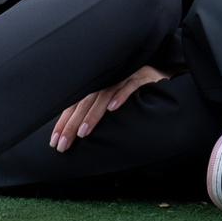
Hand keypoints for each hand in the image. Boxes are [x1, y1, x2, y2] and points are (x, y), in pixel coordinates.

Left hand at [48, 64, 166, 152]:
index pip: (75, 104)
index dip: (63, 123)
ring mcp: (125, 75)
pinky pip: (130, 85)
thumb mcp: (113, 100)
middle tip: (63, 145)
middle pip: (85, 102)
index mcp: (98, 84)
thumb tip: (74, 133)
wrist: (166, 75)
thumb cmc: (137, 92)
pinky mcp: (143, 76)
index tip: (55, 142)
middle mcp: (108, 78)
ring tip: (83, 132)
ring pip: (104, 94)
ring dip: (93, 114)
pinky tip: (113, 108)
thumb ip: (95, 111)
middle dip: (72, 125)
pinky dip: (121, 96)